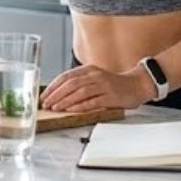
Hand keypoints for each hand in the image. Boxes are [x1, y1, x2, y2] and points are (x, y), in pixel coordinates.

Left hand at [39, 63, 153, 111]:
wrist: (137, 84)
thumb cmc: (113, 84)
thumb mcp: (94, 78)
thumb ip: (79, 83)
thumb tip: (58, 94)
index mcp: (89, 70)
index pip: (66, 76)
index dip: (53, 86)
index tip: (44, 95)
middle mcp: (95, 76)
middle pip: (71, 84)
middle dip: (56, 94)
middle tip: (46, 103)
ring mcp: (103, 86)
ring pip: (80, 92)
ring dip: (65, 100)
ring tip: (55, 107)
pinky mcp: (111, 97)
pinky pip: (93, 101)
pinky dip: (81, 106)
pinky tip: (72, 110)